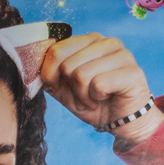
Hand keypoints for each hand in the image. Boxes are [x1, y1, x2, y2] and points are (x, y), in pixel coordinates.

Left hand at [40, 32, 163, 143]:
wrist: (124, 123)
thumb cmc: (97, 104)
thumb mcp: (66, 90)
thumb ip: (50, 76)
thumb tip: (32, 66)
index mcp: (90, 40)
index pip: (57, 49)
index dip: (52, 75)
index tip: (64, 87)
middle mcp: (106, 42)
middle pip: (67, 64)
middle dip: (72, 89)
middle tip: (86, 97)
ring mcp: (122, 55)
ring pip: (82, 74)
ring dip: (84, 96)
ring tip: (95, 100)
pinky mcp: (132, 72)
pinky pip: (98, 84)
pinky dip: (98, 98)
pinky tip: (107, 99)